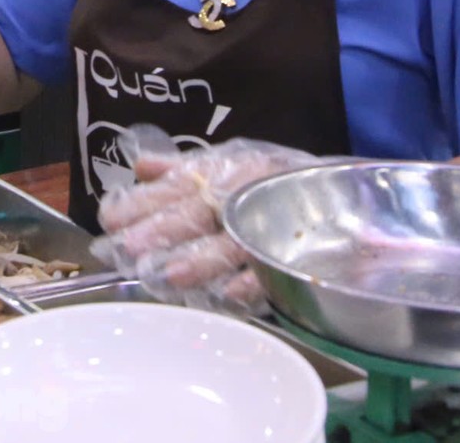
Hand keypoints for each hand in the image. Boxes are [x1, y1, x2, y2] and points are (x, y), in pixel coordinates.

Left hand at [92, 127, 325, 315]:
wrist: (351, 194)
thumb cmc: (280, 182)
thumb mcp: (232, 165)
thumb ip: (185, 170)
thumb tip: (139, 165)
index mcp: (224, 174)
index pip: (176, 188)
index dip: (143, 203)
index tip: (108, 218)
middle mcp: (243, 196)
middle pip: (197, 214)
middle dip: (160, 231)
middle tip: (125, 249)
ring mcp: (269, 225)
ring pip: (230, 243)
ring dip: (200, 259)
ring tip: (166, 275)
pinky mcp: (296, 255)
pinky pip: (273, 270)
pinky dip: (253, 281)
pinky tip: (228, 294)